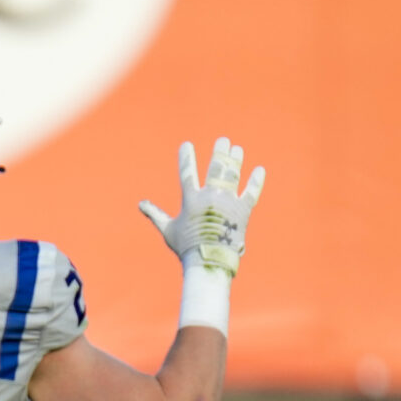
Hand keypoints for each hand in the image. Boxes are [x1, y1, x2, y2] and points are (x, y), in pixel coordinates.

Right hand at [138, 138, 264, 281]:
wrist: (209, 260)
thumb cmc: (186, 247)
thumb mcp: (167, 229)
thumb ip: (155, 214)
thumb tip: (140, 204)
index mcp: (191, 199)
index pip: (187, 172)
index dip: (186, 157)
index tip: (186, 144)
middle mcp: (211, 195)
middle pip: (216, 167)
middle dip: (220, 152)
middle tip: (223, 141)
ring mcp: (228, 201)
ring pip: (233, 174)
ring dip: (235, 160)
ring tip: (237, 149)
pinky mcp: (243, 210)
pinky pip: (252, 192)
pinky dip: (256, 181)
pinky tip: (259, 169)